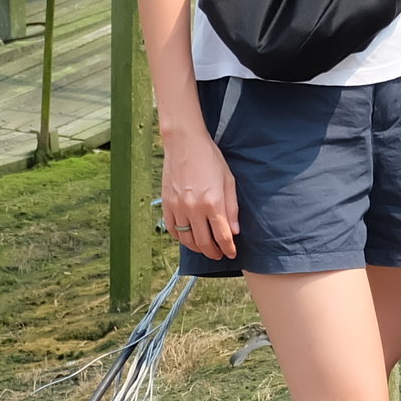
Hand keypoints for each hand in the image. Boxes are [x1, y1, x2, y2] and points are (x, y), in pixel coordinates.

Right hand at [160, 129, 238, 261]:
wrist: (185, 144)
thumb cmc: (210, 158)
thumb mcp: (228, 180)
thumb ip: (232, 208)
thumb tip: (235, 231)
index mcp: (212, 202)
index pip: (222, 235)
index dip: (228, 248)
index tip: (231, 254)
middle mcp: (194, 209)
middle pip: (203, 242)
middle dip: (213, 252)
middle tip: (219, 256)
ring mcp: (178, 208)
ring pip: (186, 239)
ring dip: (197, 248)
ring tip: (205, 249)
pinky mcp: (166, 204)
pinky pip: (172, 229)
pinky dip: (180, 237)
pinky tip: (188, 237)